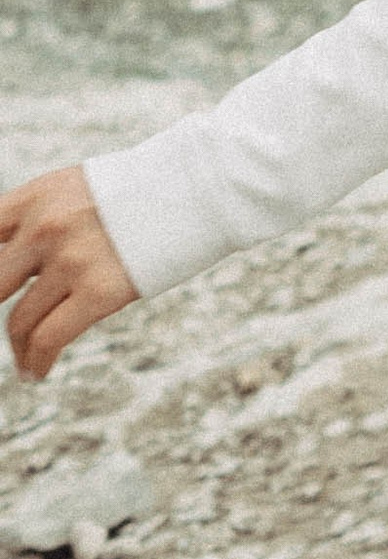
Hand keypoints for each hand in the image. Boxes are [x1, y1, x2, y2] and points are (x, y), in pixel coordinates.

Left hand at [1, 168, 137, 380]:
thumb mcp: (76, 189)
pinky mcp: (98, 291)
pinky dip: (36, 362)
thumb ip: (38, 220)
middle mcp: (46, 226)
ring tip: (25, 359)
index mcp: (37, 196)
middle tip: (13, 328)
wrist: (198, 187)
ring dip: (17, 347)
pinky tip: (37, 371)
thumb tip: (10, 268)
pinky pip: (48, 339)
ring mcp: (71, 260)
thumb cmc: (137, 192)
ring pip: (18, 321)